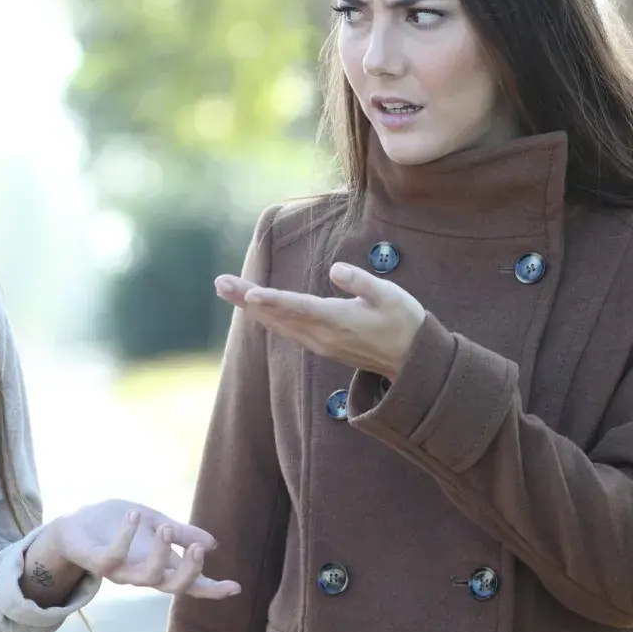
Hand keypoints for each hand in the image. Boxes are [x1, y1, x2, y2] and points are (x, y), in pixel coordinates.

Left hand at [33, 499, 239, 600]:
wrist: (77, 522)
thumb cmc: (118, 524)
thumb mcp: (155, 521)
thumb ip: (180, 533)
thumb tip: (213, 544)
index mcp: (160, 566)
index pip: (190, 583)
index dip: (212, 589)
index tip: (236, 587)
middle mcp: (142, 574)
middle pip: (172, 586)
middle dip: (188, 571)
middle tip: (197, 548)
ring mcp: (120, 572)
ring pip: (145, 577)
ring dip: (158, 554)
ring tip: (163, 527)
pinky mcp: (97, 563)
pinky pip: (113, 558)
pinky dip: (125, 537)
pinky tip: (133, 515)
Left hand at [217, 261, 425, 378]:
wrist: (413, 362)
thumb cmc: (404, 322)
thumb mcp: (390, 296)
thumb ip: (362, 283)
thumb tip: (336, 270)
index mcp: (337, 320)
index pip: (298, 308)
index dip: (272, 300)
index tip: (248, 294)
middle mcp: (322, 335)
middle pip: (276, 315)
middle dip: (246, 299)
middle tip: (219, 282)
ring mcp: (319, 343)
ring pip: (276, 324)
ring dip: (250, 307)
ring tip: (226, 289)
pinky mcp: (321, 345)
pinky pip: (285, 330)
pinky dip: (265, 317)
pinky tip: (253, 308)